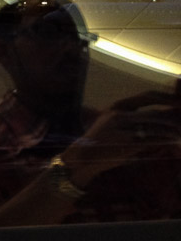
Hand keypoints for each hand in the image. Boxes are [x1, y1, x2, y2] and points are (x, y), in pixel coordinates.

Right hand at [62, 90, 180, 187]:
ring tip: (180, 134)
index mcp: (117, 107)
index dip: (165, 97)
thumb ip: (134, 120)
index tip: (179, 101)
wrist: (83, 156)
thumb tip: (161, 117)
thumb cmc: (102, 142)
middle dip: (172, 116)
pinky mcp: (124, 143)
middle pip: (153, 113)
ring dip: (172, 131)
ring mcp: (121, 129)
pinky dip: (165, 141)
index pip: (146, 97)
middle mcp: (119, 115)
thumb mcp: (114, 125)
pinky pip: (151, 140)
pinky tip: (174, 142)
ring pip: (154, 127)